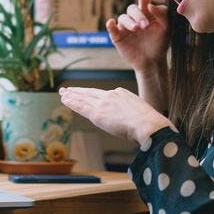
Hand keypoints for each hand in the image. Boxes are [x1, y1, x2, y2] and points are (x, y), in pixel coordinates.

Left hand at [59, 86, 173, 145]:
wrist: (148, 124)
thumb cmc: (150, 124)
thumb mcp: (142, 114)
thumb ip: (134, 115)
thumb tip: (135, 124)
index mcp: (122, 94)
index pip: (104, 94)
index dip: (93, 94)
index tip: (87, 93)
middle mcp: (111, 95)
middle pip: (91, 93)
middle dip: (79, 91)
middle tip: (68, 89)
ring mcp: (104, 103)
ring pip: (84, 98)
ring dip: (72, 96)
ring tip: (63, 93)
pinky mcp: (98, 113)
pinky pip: (81, 106)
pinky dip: (72, 102)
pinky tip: (65, 100)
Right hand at [106, 0, 168, 71]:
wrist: (153, 61)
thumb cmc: (160, 43)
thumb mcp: (167, 28)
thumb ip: (162, 14)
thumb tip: (149, 6)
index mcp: (146, 12)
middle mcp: (134, 17)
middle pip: (133, 8)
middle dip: (139, 16)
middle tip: (145, 26)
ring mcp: (125, 26)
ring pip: (123, 17)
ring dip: (130, 22)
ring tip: (138, 29)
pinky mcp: (117, 36)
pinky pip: (112, 27)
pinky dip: (111, 25)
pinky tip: (112, 24)